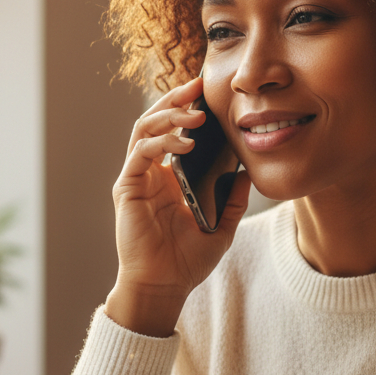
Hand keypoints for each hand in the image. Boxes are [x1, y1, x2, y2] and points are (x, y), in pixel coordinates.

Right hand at [106, 76, 250, 336]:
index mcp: (168, 177)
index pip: (173, 131)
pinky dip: (161, 142)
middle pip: (155, 121)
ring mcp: (136, 178)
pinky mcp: (127, 188)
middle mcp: (149, 172)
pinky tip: (185, 144)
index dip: (186, 108)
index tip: (206, 92)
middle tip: (197, 87)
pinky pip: (140, 154)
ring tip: (196, 115)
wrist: (164, 287)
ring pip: (144, 130)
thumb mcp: (221, 226)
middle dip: (175, 100)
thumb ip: (232, 199)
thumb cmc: (187, 261)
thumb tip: (248, 174)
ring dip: (169, 116)